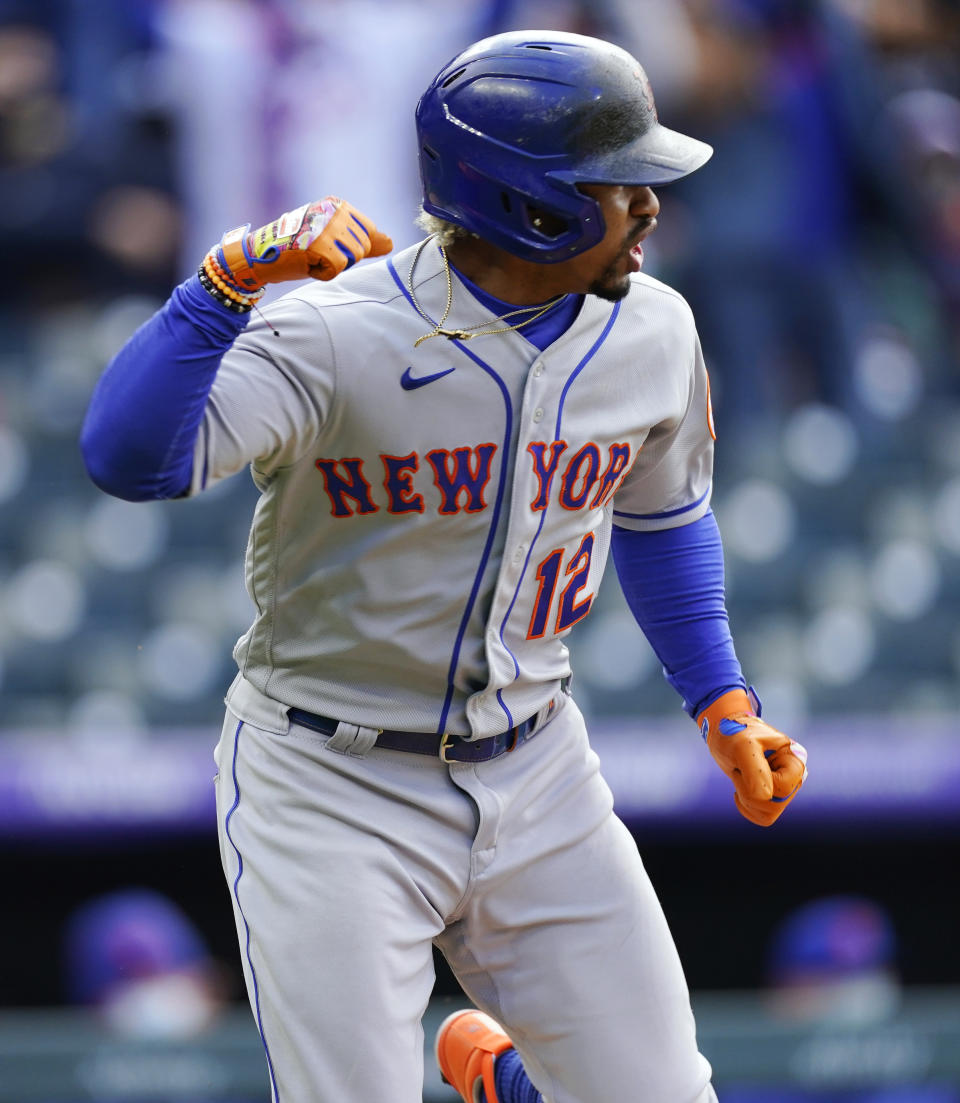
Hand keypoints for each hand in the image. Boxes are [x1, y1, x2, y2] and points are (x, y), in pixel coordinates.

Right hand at [215, 197, 392, 291]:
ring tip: (312, 256)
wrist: (261, 254)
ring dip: (334, 266)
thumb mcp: (333, 239)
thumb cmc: (297, 248)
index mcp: (337, 204)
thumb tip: (391, 243)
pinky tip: (307, 263)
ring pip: (353, 258)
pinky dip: (324, 273)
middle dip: (343, 257)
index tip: (327, 243)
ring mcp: (326, 226)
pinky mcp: (319, 244)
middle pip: (362, 247)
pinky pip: (338, 269)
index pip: (367, 231)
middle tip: (316, 251)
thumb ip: (363, 240)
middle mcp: (333, 210)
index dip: (351, 247)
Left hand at [697, 688, 807, 825]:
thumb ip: (755, 771)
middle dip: (749, 790)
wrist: (724, 734)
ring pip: (769, 813)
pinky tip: (740, 789)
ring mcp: (784, 788)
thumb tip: (766, 797)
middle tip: (739, 769)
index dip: (761, 781)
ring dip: (746, 798)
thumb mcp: (742, 746)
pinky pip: (763, 817)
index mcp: (795, 759)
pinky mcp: (772, 797)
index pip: (784, 787)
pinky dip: (747, 807)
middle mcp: (794, 776)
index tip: (746, 762)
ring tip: (741, 775)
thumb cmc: (735, 734)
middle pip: (776, 803)